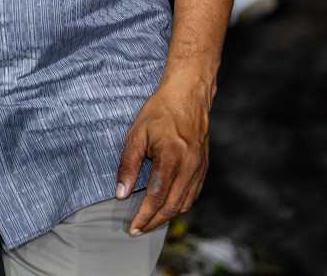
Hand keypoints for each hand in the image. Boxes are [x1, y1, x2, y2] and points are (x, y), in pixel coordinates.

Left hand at [115, 77, 211, 235]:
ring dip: (167, 217)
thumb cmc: (160, 112)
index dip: (144, 216)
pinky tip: (167, 207)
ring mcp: (199, 168)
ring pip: (185, 204)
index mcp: (171, 158)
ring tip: (150, 222)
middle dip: (154, 222)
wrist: (188, 96)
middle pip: (172, 206)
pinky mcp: (204, 167)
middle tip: (138, 230)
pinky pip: (193, 194)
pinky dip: (179, 205)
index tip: (132, 227)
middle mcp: (189, 166)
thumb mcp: (136, 135)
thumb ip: (128, 165)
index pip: (157, 197)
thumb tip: (121, 192)